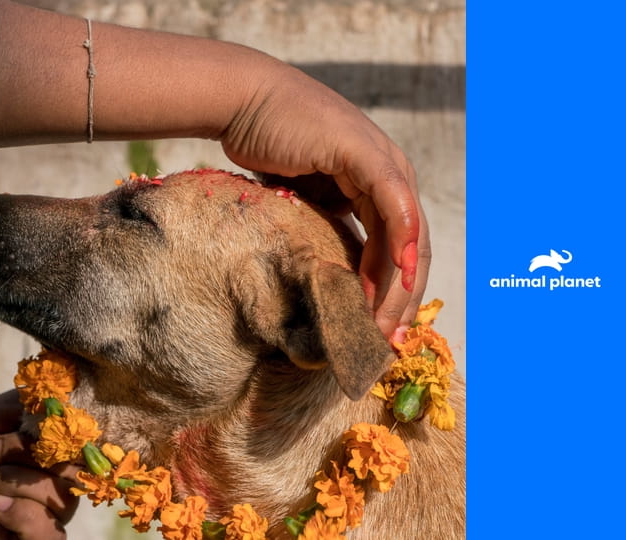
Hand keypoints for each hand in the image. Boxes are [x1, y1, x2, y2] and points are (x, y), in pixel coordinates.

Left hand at [0, 390, 78, 538]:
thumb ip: (25, 404)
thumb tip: (66, 387)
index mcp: (46, 447)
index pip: (86, 439)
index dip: (73, 429)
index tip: (46, 419)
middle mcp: (50, 480)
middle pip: (78, 468)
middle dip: (31, 455)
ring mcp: (39, 513)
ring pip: (62, 500)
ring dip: (15, 484)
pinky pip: (48, 533)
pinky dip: (19, 514)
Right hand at [221, 60, 429, 338]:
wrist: (243, 105)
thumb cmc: (265, 149)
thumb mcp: (301, 201)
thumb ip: (323, 229)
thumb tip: (322, 281)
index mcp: (378, 187)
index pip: (399, 249)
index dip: (396, 294)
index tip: (381, 336)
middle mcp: (389, 175)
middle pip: (412, 248)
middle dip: (402, 299)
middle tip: (387, 343)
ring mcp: (381, 162)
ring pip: (407, 233)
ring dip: (400, 283)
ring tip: (382, 324)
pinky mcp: (363, 153)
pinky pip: (392, 202)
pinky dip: (400, 239)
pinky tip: (400, 272)